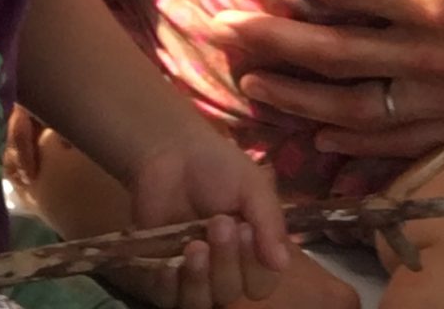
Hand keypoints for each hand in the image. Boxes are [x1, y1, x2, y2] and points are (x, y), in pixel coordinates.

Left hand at [118, 123, 291, 305]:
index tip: (246, 230)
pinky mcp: (161, 274)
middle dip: (227, 261)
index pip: (260, 283)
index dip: (254, 266)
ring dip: (200, 278)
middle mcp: (224, 269)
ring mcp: (192, 274)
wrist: (170, 150)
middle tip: (219, 223)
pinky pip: (167, 298)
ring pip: (201, 302)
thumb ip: (269, 221)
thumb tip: (282, 263)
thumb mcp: (252, 186)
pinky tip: (169, 265)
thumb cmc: (217, 166)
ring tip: (195, 246)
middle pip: (231, 293)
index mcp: (251, 252)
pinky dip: (170, 286)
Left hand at [220, 0, 443, 157]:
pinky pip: (397, 143)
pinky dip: (353, 142)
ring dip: (296, 98)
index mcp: (442, 1)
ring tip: (251, 86)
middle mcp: (437, 58)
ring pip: (355, 109)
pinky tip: (319, 134)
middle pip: (336, 55)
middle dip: (273, 42)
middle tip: (222, 30)